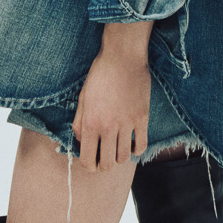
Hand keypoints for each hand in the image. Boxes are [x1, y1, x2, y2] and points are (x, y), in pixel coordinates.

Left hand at [72, 21, 153, 168]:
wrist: (122, 57)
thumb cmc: (100, 75)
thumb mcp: (83, 98)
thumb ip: (79, 123)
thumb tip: (81, 141)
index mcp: (91, 123)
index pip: (88, 160)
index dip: (89, 166)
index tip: (92, 161)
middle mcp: (108, 127)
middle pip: (107, 164)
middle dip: (104, 165)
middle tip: (105, 157)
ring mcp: (127, 124)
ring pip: (124, 158)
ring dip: (120, 158)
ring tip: (118, 149)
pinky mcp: (142, 118)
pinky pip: (142, 145)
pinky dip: (137, 150)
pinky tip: (133, 144)